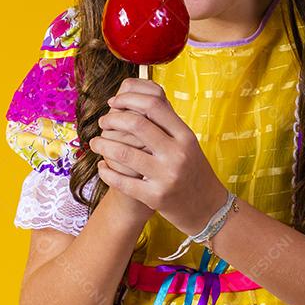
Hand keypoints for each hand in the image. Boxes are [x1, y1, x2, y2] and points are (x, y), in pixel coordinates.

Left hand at [89, 77, 228, 236]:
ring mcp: (166, 176)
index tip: (114, 103)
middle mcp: (177, 153)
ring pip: (123, 152)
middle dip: (112, 119)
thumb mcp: (187, 143)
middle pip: (136, 123)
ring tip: (95, 143)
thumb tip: (139, 96)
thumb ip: (167, 123)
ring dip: (102, 144)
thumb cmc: (193, 171)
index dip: (129, 99)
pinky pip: (121, 181)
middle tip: (103, 122)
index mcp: (185, 136)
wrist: (208, 209)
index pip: (154, 104)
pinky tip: (102, 166)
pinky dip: (105, 171)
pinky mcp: (155, 197)